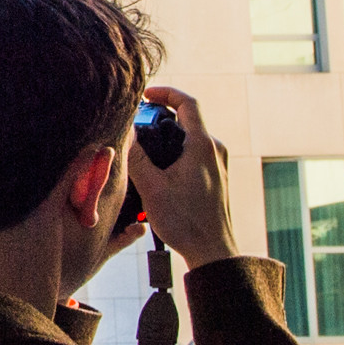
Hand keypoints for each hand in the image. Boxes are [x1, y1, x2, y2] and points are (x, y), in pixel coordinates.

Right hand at [128, 86, 237, 268]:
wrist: (213, 251)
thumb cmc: (186, 222)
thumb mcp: (153, 188)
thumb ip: (137, 157)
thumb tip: (126, 133)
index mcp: (203, 146)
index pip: (187, 103)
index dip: (166, 92)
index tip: (146, 94)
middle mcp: (214, 150)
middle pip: (187, 120)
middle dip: (160, 118)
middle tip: (138, 125)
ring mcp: (217, 164)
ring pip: (189, 139)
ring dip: (166, 138)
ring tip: (144, 151)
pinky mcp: (215, 177)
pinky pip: (193, 154)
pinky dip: (174, 153)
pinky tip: (158, 171)